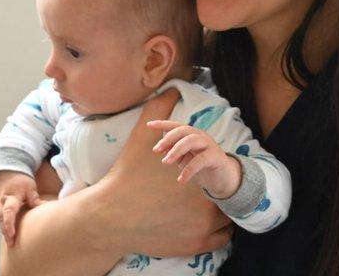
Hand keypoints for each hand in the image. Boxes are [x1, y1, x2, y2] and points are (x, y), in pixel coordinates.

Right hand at [0, 171, 45, 246]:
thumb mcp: (31, 187)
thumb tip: (46, 207)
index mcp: (13, 197)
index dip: (10, 223)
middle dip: (4, 230)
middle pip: (1, 216)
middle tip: (8, 242)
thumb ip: (35, 199)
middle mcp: (1, 200)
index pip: (10, 212)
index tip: (11, 234)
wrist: (9, 167)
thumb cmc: (22, 180)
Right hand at [99, 89, 232, 256]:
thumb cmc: (127, 175)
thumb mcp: (141, 138)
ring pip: (228, 220)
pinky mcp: (193, 248)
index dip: (217, 171)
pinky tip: (202, 225)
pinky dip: (217, 234)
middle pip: (228, 196)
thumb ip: (159, 111)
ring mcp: (202, 230)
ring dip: (221, 214)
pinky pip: (221, 241)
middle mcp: (207, 205)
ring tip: (203, 207)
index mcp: (200, 176)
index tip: (206, 172)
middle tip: (203, 190)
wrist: (109, 215)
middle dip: (218, 192)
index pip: (225, 172)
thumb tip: (171, 89)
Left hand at [149, 121, 241, 198]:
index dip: (163, 124)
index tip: (149, 125)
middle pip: (184, 131)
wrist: (224, 178)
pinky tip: (180, 180)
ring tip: (166, 162)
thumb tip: (161, 150)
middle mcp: (201, 137)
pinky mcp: (216, 157)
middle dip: (169, 139)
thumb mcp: (186, 158)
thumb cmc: (202, 166)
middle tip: (156, 150)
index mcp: (193, 135)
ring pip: (192, 141)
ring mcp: (210, 145)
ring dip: (176, 150)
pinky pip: (201, 160)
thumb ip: (175, 153)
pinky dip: (189, 170)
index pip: (177, 126)